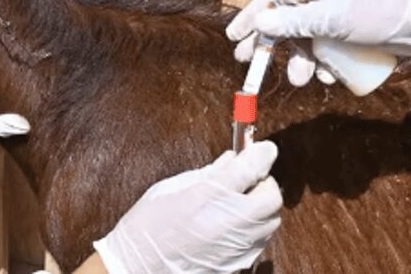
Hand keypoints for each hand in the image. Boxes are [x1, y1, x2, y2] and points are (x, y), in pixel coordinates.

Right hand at [93, 141, 281, 273]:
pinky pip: (260, 240)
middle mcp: (229, 224)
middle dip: (263, 182)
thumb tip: (232, 159)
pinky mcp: (239, 263)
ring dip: (260, 206)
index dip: (260, 153)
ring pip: (271, 220)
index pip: (251, 168)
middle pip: (272, 196)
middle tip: (246, 177)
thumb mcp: (173, 188)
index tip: (262, 148)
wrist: (139, 267)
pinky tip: (232, 224)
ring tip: (237, 202)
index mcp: (209, 198)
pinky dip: (253, 227)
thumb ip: (209, 173)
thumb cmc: (148, 227)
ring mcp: (237, 248)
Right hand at [225, 0, 410, 86]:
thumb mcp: (332, 17)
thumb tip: (261, 22)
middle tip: (251, 65)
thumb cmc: (380, 10)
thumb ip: (293, 21)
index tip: (234, 38)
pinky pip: (330, 47)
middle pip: (288, 20)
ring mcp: (341, 10)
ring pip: (309, 38)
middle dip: (274, 46)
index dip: (252, 17)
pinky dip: (326, 62)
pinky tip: (329, 76)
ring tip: (303, 80)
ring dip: (303, 60)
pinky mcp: (356, 29)